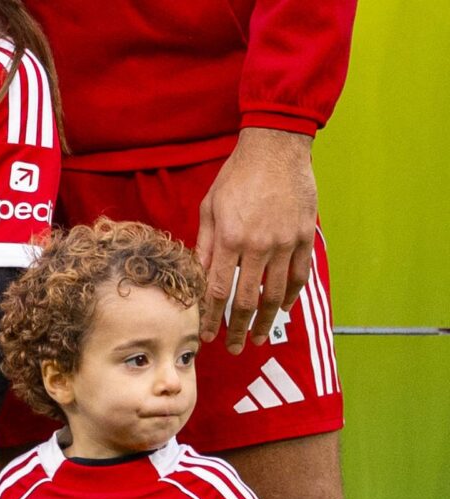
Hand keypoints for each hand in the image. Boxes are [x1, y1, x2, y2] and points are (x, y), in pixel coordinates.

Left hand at [196, 127, 316, 353]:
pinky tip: (282, 309)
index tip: (207, 335)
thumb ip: (205, 246)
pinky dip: (290, 296)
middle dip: (237, 328)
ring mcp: (284, 242)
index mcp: (230, 239)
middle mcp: (258, 245)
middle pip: (247, 300)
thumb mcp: (209, 208)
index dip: (212, 317)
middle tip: (233, 347)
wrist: (276, 149)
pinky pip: (298, 275)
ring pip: (276, 294)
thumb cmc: (236, 176)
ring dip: (266, 320)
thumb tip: (197, 278)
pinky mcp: (304, 237)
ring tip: (258, 337)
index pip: (218, 290)